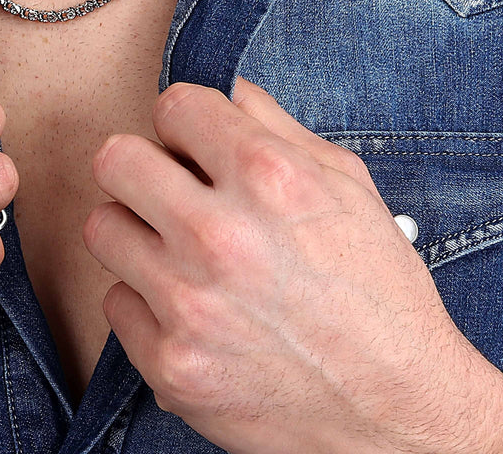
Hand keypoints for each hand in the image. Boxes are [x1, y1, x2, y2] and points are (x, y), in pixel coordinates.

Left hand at [82, 78, 502, 453]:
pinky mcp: (170, 364)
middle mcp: (220, 236)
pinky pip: (116, 302)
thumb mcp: (347, 185)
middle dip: (141, 167)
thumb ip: (275, 123)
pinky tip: (191, 310)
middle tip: (167, 188)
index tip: (193, 142)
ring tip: (179, 252)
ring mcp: (188, 305)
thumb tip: (223, 88)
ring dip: (137, 233)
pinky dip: (147, 303)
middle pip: (114, 160)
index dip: (186, 121)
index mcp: (269, 178)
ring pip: (104, 228)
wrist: (398, 414)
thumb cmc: (378, 293)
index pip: (173, 106)